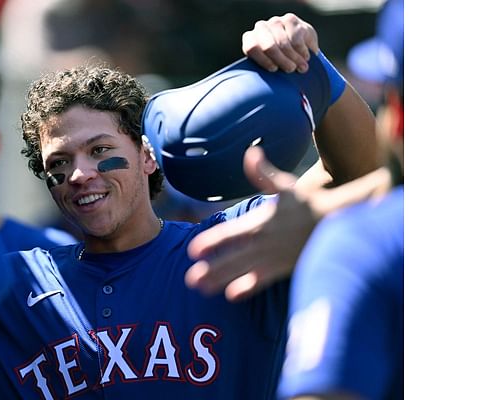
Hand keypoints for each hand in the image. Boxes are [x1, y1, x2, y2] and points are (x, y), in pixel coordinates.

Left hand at [185, 147, 392, 301]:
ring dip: (221, 280)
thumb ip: (264, 173)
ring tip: (202, 289)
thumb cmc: (308, 202)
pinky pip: (262, 281)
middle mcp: (264, 242)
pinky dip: (248, 288)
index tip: (194, 251)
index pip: (230, 234)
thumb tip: (251, 152)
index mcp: (261, 222)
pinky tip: (232, 296)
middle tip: (189, 279)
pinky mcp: (283, 269)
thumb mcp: (285, 185)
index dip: (212, 242)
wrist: (337, 222)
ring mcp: (273, 258)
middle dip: (211, 268)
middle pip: (232, 257)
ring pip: (242, 272)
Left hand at [242, 13, 317, 72]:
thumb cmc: (280, 63)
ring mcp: (275, 22)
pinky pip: (296, 37)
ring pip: (284, 42)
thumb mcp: (271, 68)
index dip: (263, 60)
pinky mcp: (290, 19)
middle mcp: (260, 28)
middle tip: (291, 70)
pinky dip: (302, 50)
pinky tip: (305, 57)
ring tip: (301, 68)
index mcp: (250, 40)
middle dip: (281, 60)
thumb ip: (265, 73)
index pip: (252, 48)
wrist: (298, 50)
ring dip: (294, 58)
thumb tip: (265, 90)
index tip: (274, 70)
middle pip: (268, 46)